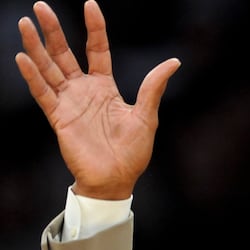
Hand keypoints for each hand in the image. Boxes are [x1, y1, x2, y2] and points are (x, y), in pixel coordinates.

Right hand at [15, 0, 180, 199]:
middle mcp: (84, 91)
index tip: (90, 4)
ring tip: (25, 23)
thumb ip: (153, 86)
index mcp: (105, 87)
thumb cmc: (133, 152)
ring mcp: (69, 103)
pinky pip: (43, 93)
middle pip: (65, 53)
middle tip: (40, 6)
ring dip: (37, 46)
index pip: (97, 49)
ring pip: (49, 68)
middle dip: (54, 30)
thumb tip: (173, 61)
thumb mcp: (146, 115)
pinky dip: (33, 76)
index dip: (94, 28)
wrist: (117, 180)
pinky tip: (24, 58)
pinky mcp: (59, 118)